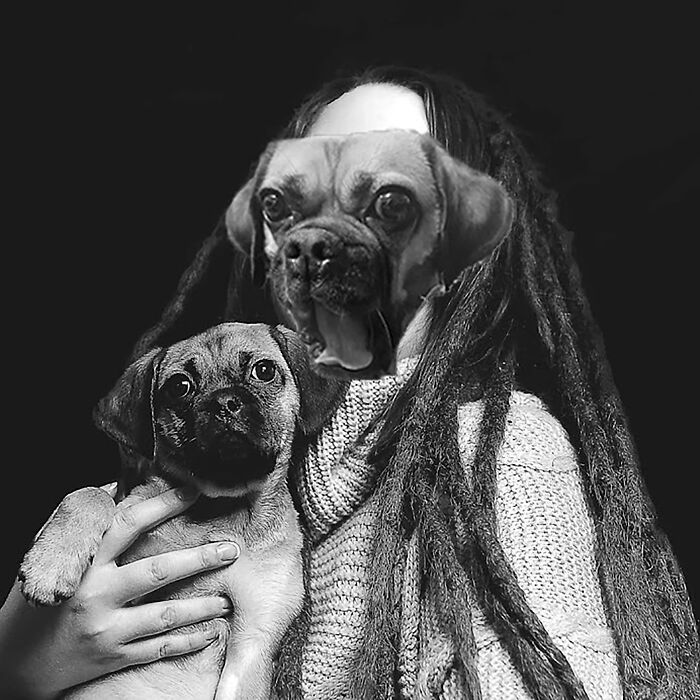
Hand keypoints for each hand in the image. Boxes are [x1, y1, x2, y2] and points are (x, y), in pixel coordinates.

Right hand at [0, 484, 239, 699]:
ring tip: (227, 598)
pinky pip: (158, 649)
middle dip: (199, 558)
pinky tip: (210, 632)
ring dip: (201, 605)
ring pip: (165, 615)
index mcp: (84, 565)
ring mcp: (106, 630)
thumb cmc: (37, 604)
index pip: (127, 525)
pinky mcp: (112, 658)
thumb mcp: (53, 559)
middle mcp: (96, 596)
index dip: (161, 505)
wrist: (13, 664)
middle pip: (157, 572)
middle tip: (230, 549)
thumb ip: (88, 526)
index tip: (192, 491)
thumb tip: (118, 487)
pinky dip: (187, 641)